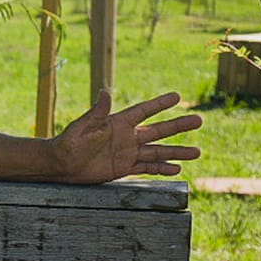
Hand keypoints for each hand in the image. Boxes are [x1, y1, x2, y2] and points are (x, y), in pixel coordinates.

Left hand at [53, 90, 202, 183]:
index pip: (144, 111)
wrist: (61, 164)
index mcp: (118, 123)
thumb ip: (97, 112)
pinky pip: (148, 167)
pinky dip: (162, 168)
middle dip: (178, 126)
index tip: (177, 96)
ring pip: (158, 151)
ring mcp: (127, 153)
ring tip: (197, 152)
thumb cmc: (69, 142)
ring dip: (177, 152)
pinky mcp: (124, 167)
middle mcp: (127, 137)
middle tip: (199, 120)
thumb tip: (104, 91)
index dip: (160, 104)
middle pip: (159, 130)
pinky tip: (177, 169)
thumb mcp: (83, 126)